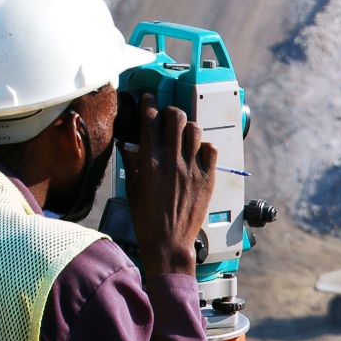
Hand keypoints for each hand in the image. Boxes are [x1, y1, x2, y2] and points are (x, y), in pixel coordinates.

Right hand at [120, 93, 216, 277]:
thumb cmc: (148, 219)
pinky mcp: (208, 178)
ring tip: (184, 134)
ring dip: (188, 127)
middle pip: (176, 118)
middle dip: (171, 111)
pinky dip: (205, 146)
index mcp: (150, 163)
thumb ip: (132, 163)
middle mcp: (172, 162)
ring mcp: (192, 169)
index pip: (150, 121)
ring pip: (195, 130)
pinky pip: (211, 149)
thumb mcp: (132, 189)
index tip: (149, 98)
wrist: (169, 242)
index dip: (149, 104)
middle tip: (168, 116)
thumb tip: (128, 144)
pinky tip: (198, 152)